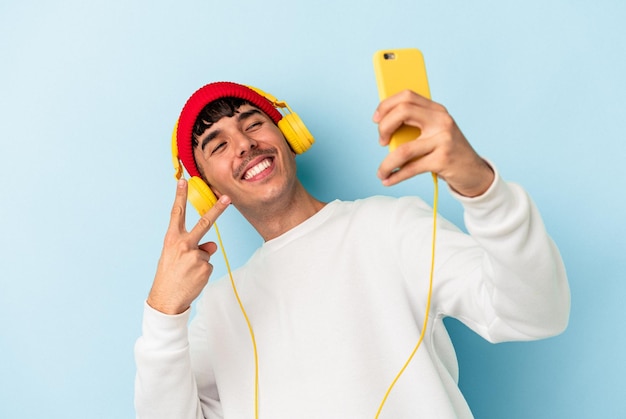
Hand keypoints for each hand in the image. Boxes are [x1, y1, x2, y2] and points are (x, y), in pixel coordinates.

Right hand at [147, 179, 230, 314]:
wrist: (166, 299)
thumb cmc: (168, 275)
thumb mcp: (175, 256)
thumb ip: (192, 245)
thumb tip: (211, 245)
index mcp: (171, 239)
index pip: (176, 213)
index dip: (180, 196)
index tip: (184, 180)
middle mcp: (184, 244)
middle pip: (204, 222)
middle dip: (217, 209)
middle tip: (228, 197)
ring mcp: (196, 255)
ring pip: (206, 251)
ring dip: (200, 261)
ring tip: (187, 272)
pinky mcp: (205, 266)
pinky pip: (209, 264)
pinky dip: (203, 271)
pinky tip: (192, 278)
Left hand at [373, 90, 493, 196]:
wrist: (474, 172)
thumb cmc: (448, 152)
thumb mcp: (434, 133)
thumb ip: (414, 127)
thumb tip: (384, 129)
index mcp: (437, 110)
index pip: (407, 96)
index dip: (386, 105)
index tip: (376, 119)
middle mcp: (441, 121)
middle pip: (403, 112)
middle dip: (384, 127)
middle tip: (381, 141)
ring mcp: (443, 140)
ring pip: (403, 149)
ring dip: (386, 163)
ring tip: (381, 172)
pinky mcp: (443, 160)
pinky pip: (411, 168)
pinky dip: (395, 175)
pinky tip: (388, 179)